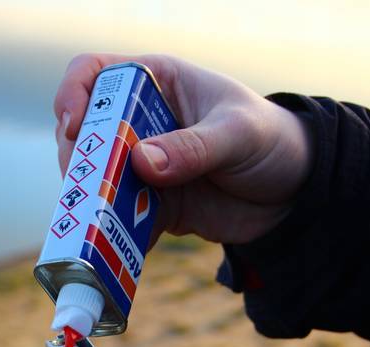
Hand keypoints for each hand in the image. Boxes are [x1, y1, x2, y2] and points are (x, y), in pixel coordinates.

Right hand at [53, 53, 313, 244]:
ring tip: (100, 222)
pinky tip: (120, 249)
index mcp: (155, 83)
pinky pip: (117, 221)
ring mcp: (140, 167)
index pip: (94, 75)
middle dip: (79, 161)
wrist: (296, 192)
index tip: (76, 127)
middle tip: (90, 186)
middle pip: (83, 135)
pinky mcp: (149, 206)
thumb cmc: (271, 139)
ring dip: (90, 202)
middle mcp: (138, 122)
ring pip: (93, 181)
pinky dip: (113, 235)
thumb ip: (193, 147)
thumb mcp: (237, 135)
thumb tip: (141, 161)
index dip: (74, 95)